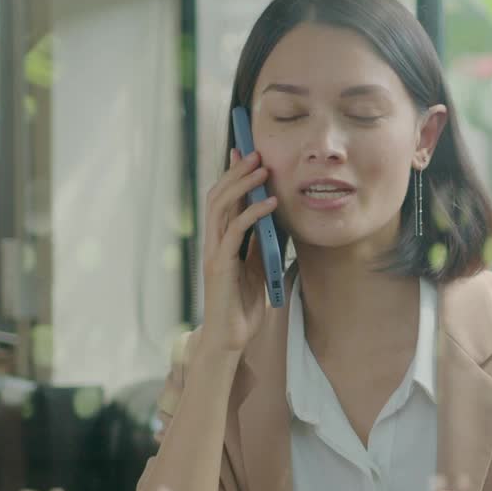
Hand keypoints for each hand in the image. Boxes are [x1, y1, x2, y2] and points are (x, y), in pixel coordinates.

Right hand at [199, 148, 277, 353]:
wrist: (231, 338)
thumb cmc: (243, 306)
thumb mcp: (258, 268)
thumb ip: (262, 244)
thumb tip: (278, 220)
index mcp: (220, 241)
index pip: (223, 199)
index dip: (231, 174)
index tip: (244, 151)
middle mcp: (213, 242)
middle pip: (218, 196)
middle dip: (235, 172)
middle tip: (255, 152)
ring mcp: (214, 252)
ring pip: (222, 207)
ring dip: (242, 185)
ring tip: (262, 169)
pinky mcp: (220, 266)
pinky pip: (235, 232)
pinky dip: (254, 214)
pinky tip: (270, 204)